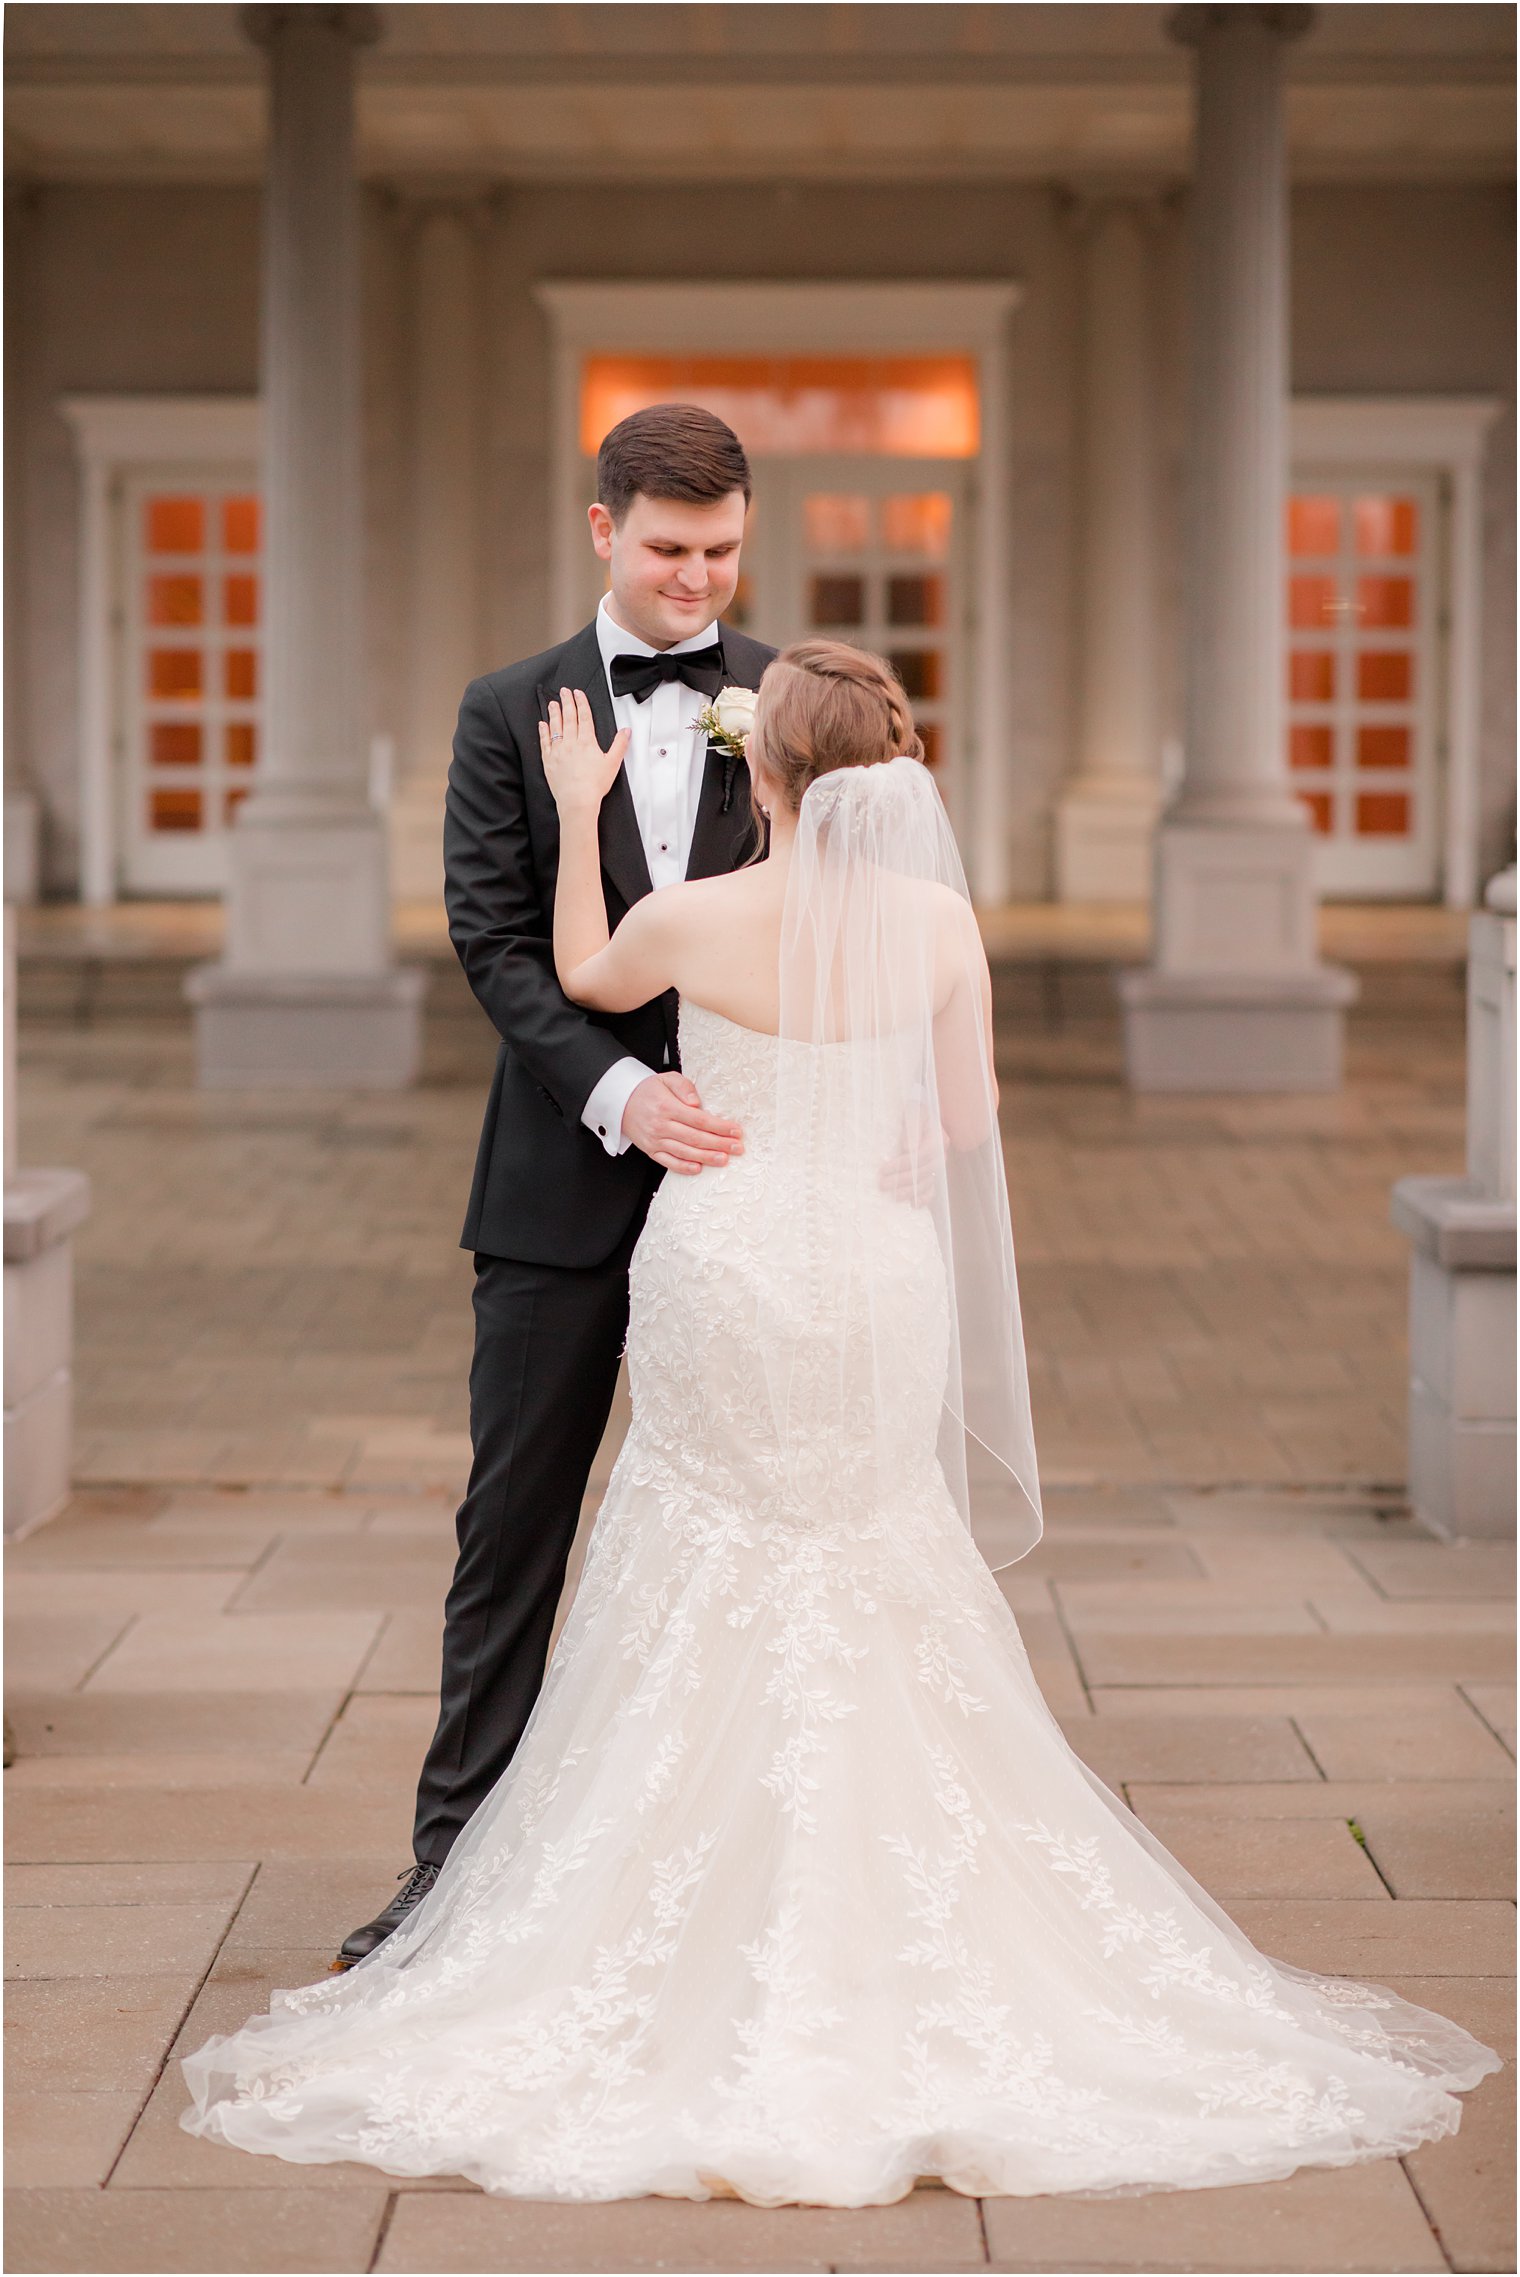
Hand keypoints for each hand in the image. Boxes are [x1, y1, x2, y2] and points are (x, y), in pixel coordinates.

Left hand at [538, 688, 629, 815]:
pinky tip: (542, 724)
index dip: (581, 703)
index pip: (584, 717)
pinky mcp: (548, 761)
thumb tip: (626, 731)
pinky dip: (543, 732)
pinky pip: (544, 742)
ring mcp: (558, 751)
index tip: (578, 693)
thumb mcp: (613, 763)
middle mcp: (571, 743)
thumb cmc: (595, 785)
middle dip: (567, 702)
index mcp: (587, 742)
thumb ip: (619, 745)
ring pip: (555, 727)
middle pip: (569, 717)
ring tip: (553, 703)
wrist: (577, 801)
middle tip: (563, 691)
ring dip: (554, 713)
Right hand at [621, 1072, 743, 1176]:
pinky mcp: (651, 1150)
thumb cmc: (648, 1090)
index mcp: (667, 1107)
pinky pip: (668, 1162)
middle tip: (737, 1148)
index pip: (699, 1120)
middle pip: (695, 1138)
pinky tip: (698, 1168)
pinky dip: (683, 1167)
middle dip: (719, 1144)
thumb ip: (684, 1087)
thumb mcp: (666, 1078)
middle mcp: (661, 1126)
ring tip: (724, 1159)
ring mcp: (655, 1140)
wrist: (621, 1101)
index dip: (719, 1126)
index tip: (736, 1130)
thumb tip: (696, 1102)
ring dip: (706, 1157)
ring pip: (684, 1152)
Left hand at [879, 1105, 947, 1206]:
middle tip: (882, 1185)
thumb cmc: (914, 1113)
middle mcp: (941, 1154)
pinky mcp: (932, 1175)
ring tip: (892, 1196)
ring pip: (927, 1183)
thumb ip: (912, 1127)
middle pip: (923, 1171)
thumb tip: (908, 1148)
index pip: (922, 1155)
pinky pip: (932, 1190)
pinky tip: (913, 1204)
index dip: (903, 1164)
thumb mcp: (912, 1112)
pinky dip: (924, 1199)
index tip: (884, 1168)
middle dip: (902, 1180)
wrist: (919, 1117)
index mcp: (938, 1138)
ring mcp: (937, 1166)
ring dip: (909, 1191)